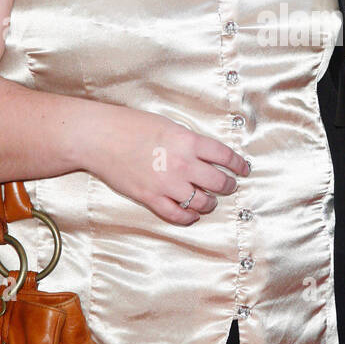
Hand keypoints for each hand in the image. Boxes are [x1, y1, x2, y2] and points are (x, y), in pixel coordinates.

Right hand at [84, 104, 249, 226]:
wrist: (99, 138)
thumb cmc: (130, 126)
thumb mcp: (167, 126)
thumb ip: (188, 141)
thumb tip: (205, 154)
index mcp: (188, 142)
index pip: (225, 156)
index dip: (239, 165)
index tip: (244, 169)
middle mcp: (182, 164)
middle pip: (219, 183)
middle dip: (228, 186)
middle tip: (229, 185)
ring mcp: (167, 184)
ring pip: (202, 202)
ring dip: (210, 203)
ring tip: (210, 201)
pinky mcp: (151, 198)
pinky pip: (178, 215)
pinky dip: (189, 218)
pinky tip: (192, 214)